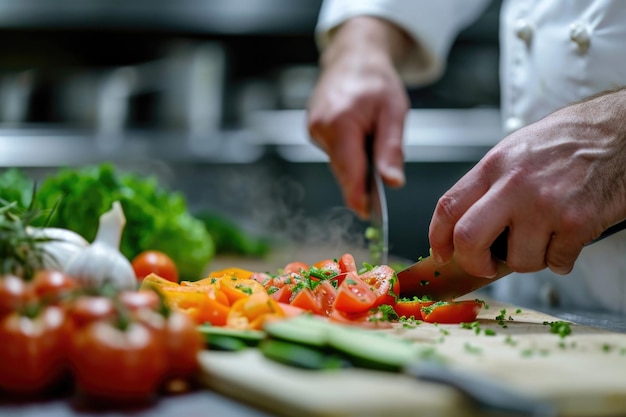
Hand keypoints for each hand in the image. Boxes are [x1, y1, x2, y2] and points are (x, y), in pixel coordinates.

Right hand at [307, 16, 410, 218]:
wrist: (354, 57)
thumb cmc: (377, 81)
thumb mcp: (394, 113)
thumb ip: (391, 150)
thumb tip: (392, 183)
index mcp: (341, 122)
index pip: (348, 170)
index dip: (357, 196)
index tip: (365, 215)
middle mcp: (320, 127)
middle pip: (342, 170)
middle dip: (360, 182)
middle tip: (379, 191)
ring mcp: (313, 128)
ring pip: (338, 162)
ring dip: (355, 165)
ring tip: (371, 147)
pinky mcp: (312, 129)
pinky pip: (332, 152)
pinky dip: (347, 154)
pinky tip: (358, 141)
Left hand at [429, 88, 625, 277]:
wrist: (619, 132)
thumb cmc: (566, 142)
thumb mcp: (514, 152)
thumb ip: (488, 186)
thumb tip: (465, 228)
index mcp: (494, 166)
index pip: (447, 207)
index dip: (437, 238)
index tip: (442, 253)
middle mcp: (514, 185)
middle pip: (468, 240)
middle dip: (473, 263)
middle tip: (486, 265)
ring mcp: (546, 205)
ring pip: (519, 261)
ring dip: (530, 260)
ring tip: (544, 238)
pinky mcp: (578, 222)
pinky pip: (557, 263)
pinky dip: (561, 259)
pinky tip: (569, 236)